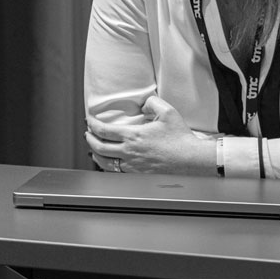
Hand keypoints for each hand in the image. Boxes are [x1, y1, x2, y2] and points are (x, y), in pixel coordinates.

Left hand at [84, 96, 211, 175]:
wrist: (192, 160)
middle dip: (89, 139)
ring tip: (94, 149)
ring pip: (105, 163)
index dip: (92, 125)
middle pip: (99, 148)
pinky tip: (110, 162)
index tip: (89, 121)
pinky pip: (117, 172)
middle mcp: (130, 152)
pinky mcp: (139, 175)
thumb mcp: (168, 112)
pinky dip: (108, 166)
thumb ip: (152, 103)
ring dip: (96, 154)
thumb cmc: (181, 138)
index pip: (104, 131)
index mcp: (134, 136)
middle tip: (88, 134)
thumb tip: (143, 103)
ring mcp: (133, 166)